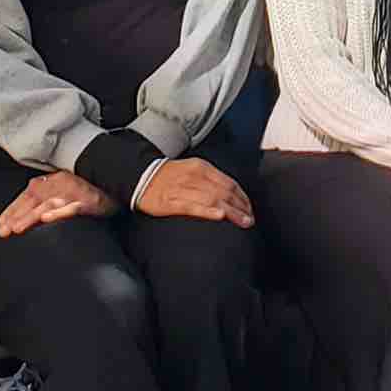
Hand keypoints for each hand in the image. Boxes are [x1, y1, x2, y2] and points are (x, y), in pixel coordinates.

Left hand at [0, 167, 109, 235]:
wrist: (119, 184)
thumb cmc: (91, 192)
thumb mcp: (66, 191)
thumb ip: (48, 199)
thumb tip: (31, 214)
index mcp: (53, 181)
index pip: (27, 195)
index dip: (12, 209)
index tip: (0, 224)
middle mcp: (61, 184)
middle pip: (34, 200)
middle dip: (16, 216)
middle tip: (3, 232)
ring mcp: (75, 192)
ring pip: (48, 204)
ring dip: (31, 216)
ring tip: (17, 228)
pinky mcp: (89, 202)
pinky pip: (72, 208)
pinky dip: (59, 213)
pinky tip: (47, 219)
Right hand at [138, 157, 254, 226]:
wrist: (141, 176)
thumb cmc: (169, 177)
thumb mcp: (192, 171)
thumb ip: (210, 181)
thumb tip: (230, 196)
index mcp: (202, 168)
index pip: (229, 183)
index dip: (243, 197)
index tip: (249, 209)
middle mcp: (195, 176)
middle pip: (225, 192)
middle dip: (241, 207)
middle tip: (250, 219)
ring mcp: (183, 189)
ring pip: (213, 199)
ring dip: (232, 212)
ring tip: (243, 222)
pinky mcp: (171, 202)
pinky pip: (192, 206)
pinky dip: (208, 211)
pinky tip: (219, 216)